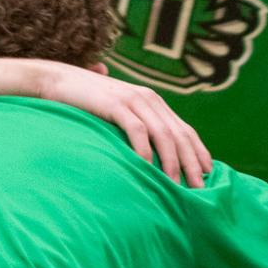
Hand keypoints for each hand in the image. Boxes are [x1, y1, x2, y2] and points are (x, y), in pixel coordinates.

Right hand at [40, 66, 210, 186]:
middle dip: (191, 162)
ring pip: (162, 134)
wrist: (58, 80)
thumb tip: (151, 154)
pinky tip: (148, 167)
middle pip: (178, 134)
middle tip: (198, 187)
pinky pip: (137, 130)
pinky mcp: (115, 104)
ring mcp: (132, 100)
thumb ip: (137, 124)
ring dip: (171, 162)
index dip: (198, 152)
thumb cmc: (87, 102)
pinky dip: (145, 150)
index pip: (184, 129)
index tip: (209, 174)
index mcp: (153, 101)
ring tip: (175, 184)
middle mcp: (148, 99)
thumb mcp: (119, 112)